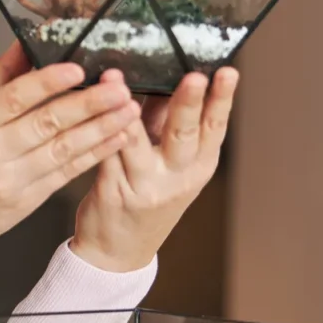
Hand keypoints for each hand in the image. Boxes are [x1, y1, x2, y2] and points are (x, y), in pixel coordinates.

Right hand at [0, 42, 140, 274]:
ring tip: (128, 109)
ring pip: (63, 149)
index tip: (77, 69)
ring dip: (100, 128)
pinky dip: (94, 154)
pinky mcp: (29, 201)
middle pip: (44, 123)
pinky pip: (68, 172)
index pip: (12, 99)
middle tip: (118, 87)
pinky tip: (115, 138)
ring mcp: (10, 180)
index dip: (46, 83)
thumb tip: (23, 45)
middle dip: (87, 103)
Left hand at [69, 67, 238, 272]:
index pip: (215, 126)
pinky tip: (95, 108)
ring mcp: (146, 186)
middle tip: (195, 76)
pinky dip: (101, 129)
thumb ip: (165, 121)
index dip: (222, 99)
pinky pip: (107, 153)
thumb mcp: (169, 162)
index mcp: (199, 166)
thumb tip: (163, 73)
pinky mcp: (114, 191)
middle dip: (189, 103)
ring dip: (127, 109)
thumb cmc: (147, 194)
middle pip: (184, 134)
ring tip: (118, 79)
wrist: (119, 250)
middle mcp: (178, 177)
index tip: (228, 72)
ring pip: (137, 142)